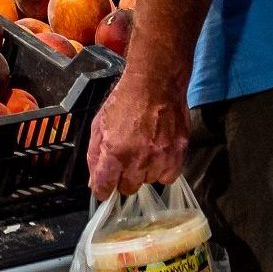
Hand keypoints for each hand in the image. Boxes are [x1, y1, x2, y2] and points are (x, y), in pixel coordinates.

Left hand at [87, 73, 188, 199]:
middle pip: (128, 188)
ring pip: (148, 181)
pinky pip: (168, 176)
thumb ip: (94, 156)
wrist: (156, 82)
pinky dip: (163, 169)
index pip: (104, 187)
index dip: (102, 189)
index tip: (104, 186)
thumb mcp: (99, 124)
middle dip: (124, 178)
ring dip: (144, 171)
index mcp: (115, 152)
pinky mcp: (178, 153)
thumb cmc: (125, 101)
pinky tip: (158, 154)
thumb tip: (94, 182)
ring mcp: (160, 157)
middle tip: (126, 159)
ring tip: (144, 151)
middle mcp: (138, 159)